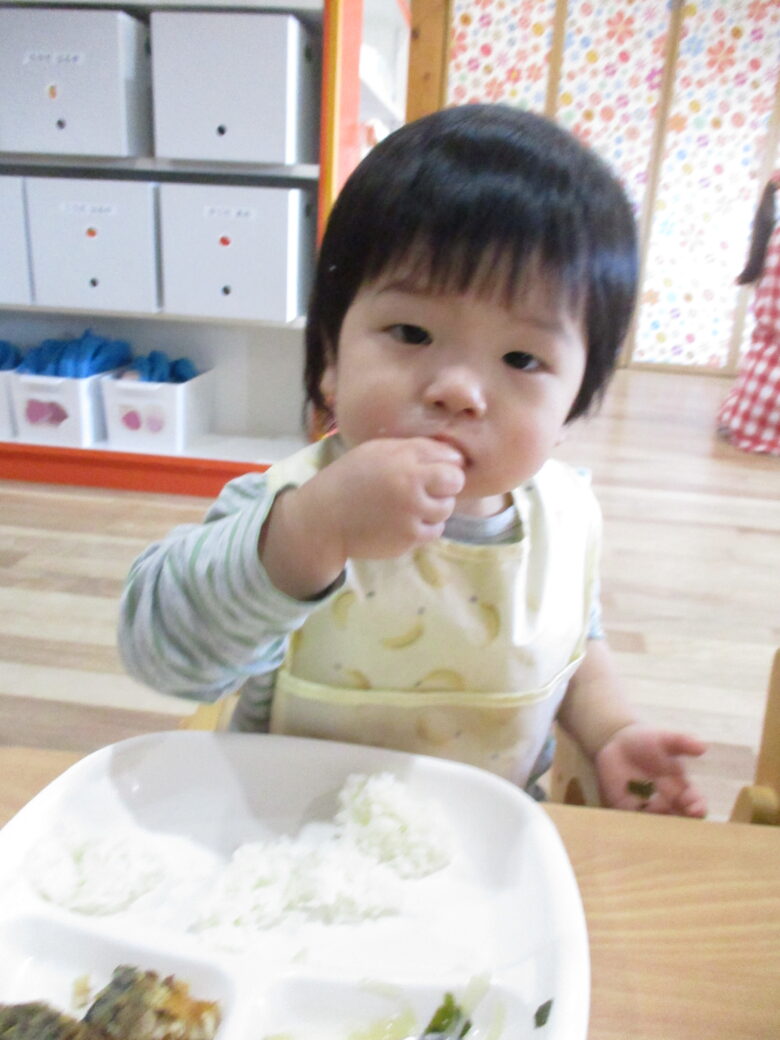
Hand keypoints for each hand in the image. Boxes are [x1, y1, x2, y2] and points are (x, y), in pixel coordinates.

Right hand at [305, 436, 465, 560]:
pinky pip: (434, 531)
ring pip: (446, 509)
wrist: (324, 519)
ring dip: (435, 507)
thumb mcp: (377, 451)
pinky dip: (425, 527)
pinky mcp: (409, 540)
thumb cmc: (350, 479)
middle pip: (456, 482)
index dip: (446, 463)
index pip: (450, 458)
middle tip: (430, 487)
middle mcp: (411, 488)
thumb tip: (454, 456)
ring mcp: (412, 516)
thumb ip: (414, 449)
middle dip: (447, 484)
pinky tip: (404, 521)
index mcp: (403, 461)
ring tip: (411, 505)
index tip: (435, 468)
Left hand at [594, 723, 707, 816]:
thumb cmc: (647, 740)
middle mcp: (668, 802)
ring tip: (658, 822)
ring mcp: (648, 808)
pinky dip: (638, 825)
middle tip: (677, 822)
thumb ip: (683, 742)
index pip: (696, 803)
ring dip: (661, 827)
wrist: (617, 744)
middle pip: (681, 821)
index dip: (698, 808)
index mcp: (682, 788)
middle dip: (683, 825)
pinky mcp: (628, 810)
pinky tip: (638, 822)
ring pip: (659, 826)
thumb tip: (703, 746)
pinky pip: (635, 822)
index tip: (696, 809)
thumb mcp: (665, 738)